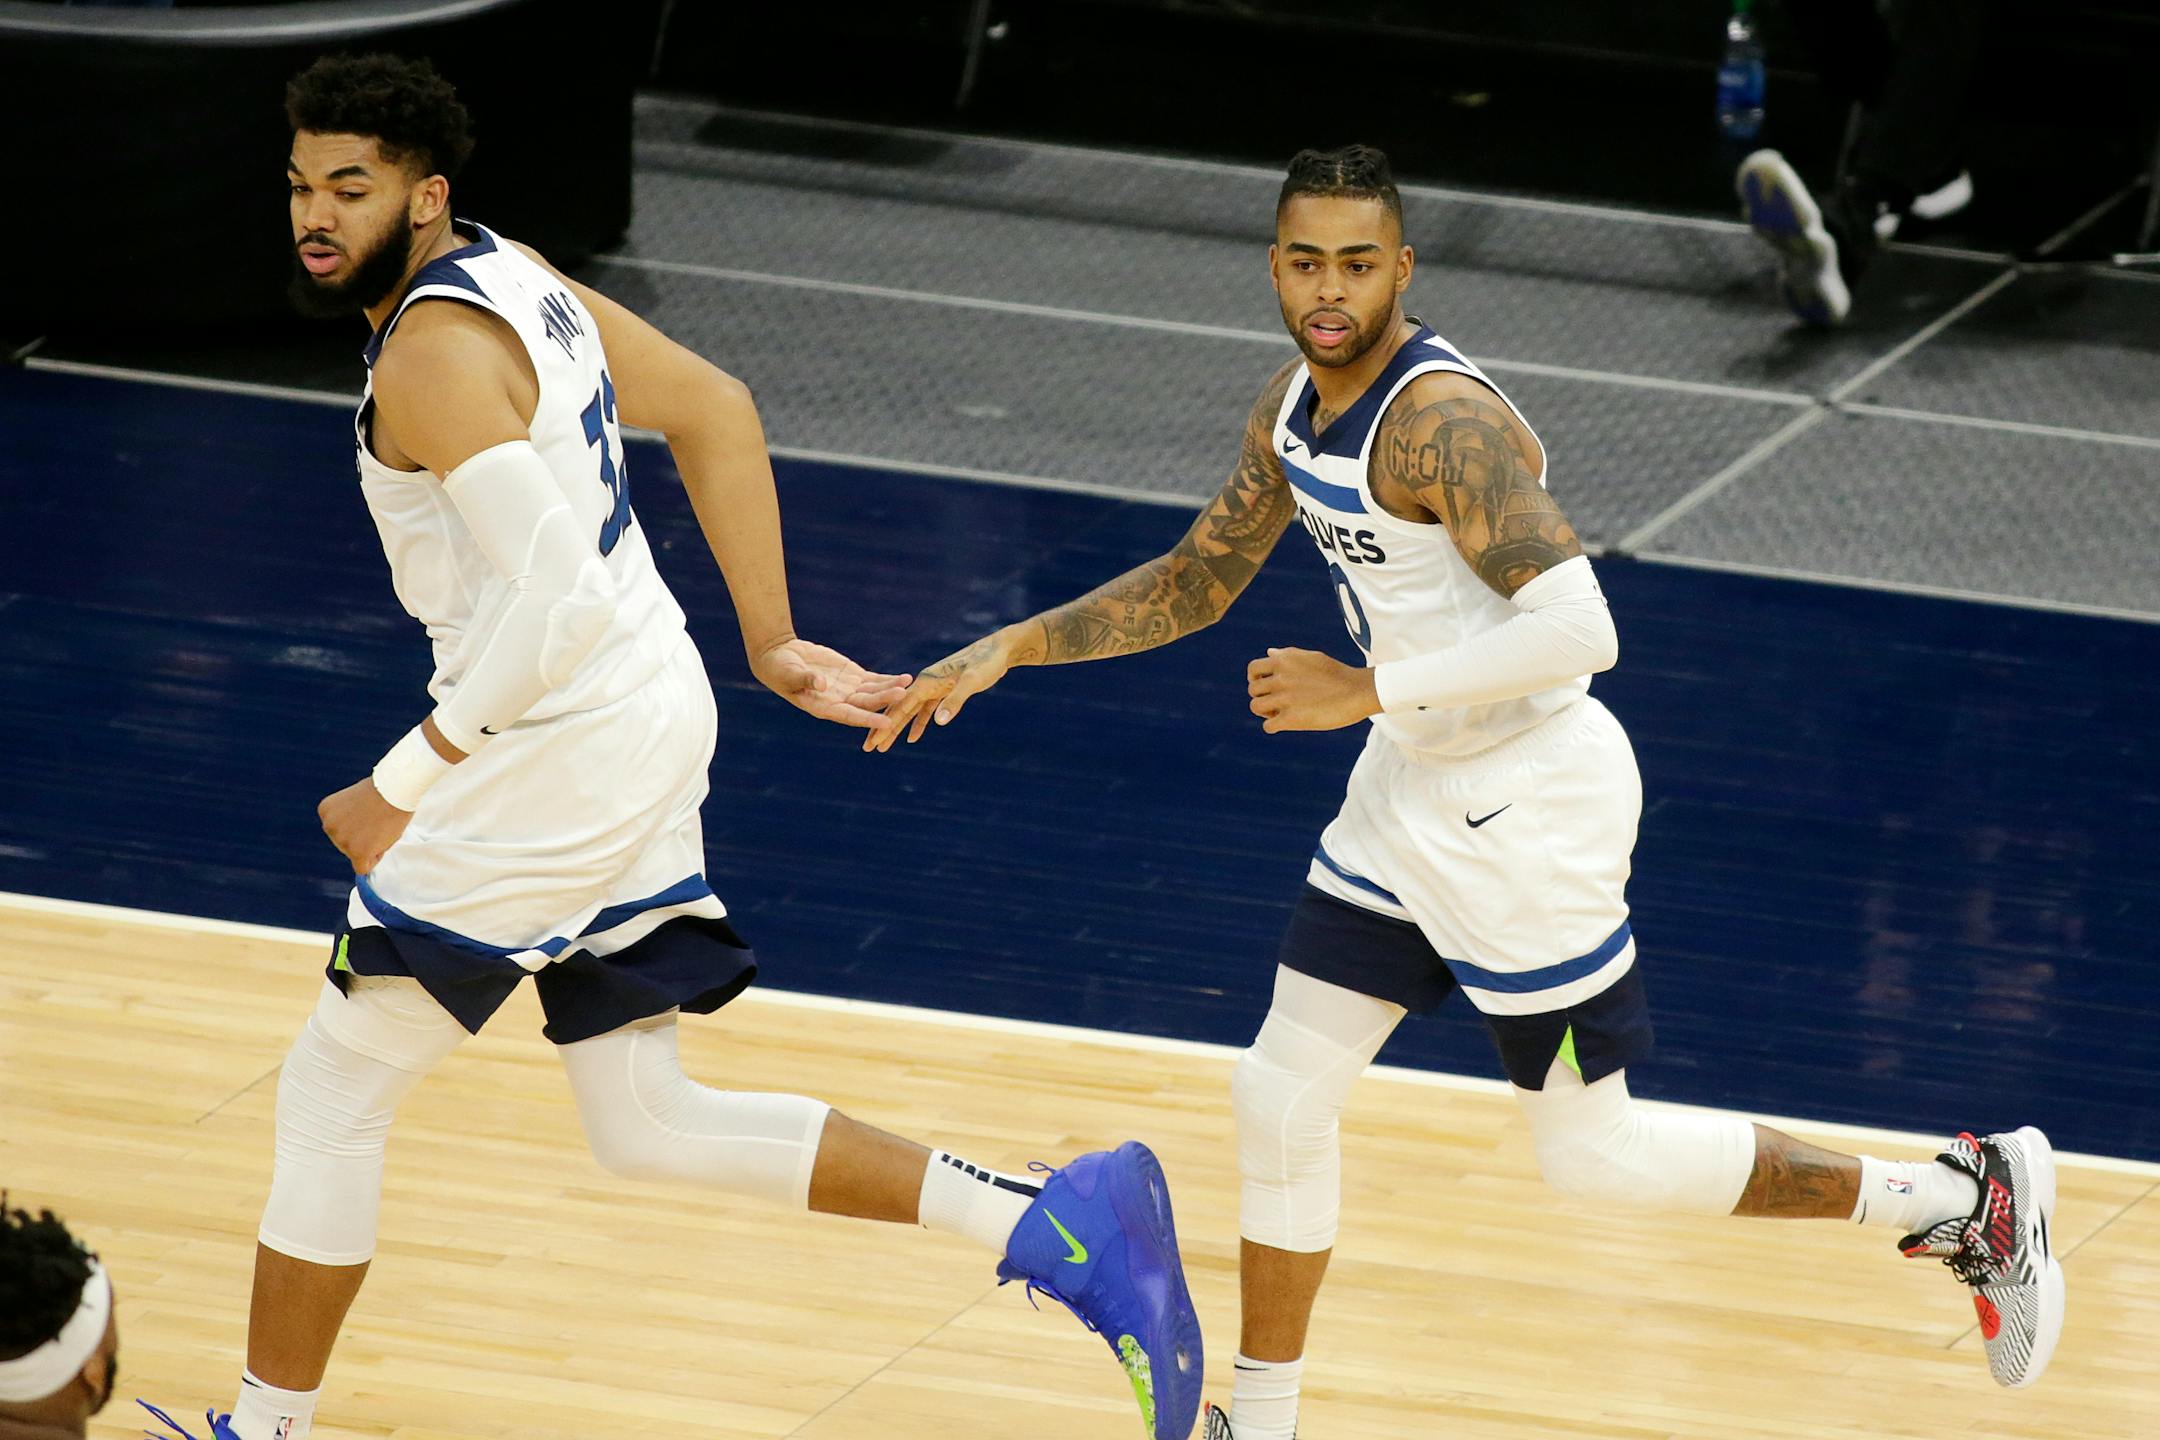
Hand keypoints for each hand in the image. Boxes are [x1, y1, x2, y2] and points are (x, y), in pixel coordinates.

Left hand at [319, 777, 413, 873]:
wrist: (396, 788)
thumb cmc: (384, 791)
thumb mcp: (355, 801)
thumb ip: (349, 819)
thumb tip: (357, 836)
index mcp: (326, 811)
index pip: (339, 831)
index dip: (359, 826)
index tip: (370, 813)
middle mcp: (329, 826)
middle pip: (346, 845)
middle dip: (364, 838)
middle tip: (378, 820)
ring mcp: (342, 840)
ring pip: (357, 855)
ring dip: (372, 845)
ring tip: (382, 826)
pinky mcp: (357, 852)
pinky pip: (363, 868)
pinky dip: (375, 859)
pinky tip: (383, 839)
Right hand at [752, 637, 910, 729]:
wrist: (780, 657)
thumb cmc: (779, 669)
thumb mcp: (790, 674)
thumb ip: (806, 679)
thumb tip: (821, 684)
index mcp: (824, 707)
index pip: (850, 715)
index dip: (869, 719)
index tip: (886, 723)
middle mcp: (840, 701)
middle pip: (867, 703)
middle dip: (886, 700)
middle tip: (904, 695)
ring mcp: (848, 689)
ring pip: (874, 692)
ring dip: (891, 689)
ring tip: (908, 682)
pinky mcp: (852, 676)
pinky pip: (874, 680)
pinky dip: (888, 679)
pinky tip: (904, 678)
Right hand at [865, 625, 1030, 753]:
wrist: (1000, 650)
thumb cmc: (987, 662)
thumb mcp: (972, 681)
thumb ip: (955, 701)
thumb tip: (939, 722)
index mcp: (927, 679)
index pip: (900, 705)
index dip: (885, 723)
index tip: (872, 740)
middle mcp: (926, 683)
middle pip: (899, 708)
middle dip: (884, 728)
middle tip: (868, 748)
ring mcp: (935, 687)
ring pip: (911, 711)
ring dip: (898, 728)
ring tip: (884, 745)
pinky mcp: (945, 691)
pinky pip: (927, 711)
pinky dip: (919, 724)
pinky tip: (912, 738)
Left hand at [1247, 647, 1379, 732]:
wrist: (1358, 691)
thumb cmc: (1337, 674)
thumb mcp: (1312, 657)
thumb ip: (1288, 655)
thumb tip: (1269, 652)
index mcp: (1284, 660)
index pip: (1253, 669)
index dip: (1255, 678)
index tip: (1265, 685)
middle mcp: (1280, 677)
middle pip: (1253, 690)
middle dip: (1262, 696)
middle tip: (1276, 702)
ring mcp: (1284, 698)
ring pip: (1256, 707)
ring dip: (1265, 712)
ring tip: (1279, 713)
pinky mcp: (1291, 718)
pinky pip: (1268, 726)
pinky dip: (1274, 727)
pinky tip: (1285, 724)